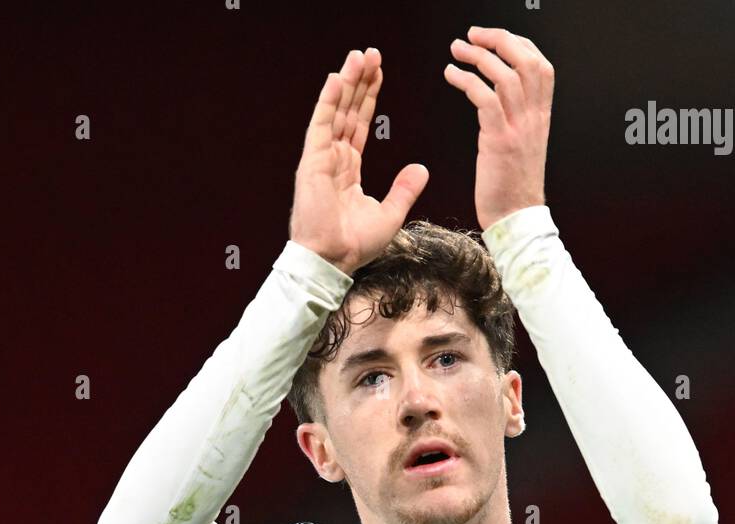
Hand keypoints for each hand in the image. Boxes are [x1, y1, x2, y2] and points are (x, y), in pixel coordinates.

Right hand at [289, 48, 429, 275]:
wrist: (334, 259)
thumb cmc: (355, 244)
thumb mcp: (390, 214)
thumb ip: (404, 189)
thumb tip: (422, 168)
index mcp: (348, 168)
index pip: (360, 124)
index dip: (369, 97)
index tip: (378, 72)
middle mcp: (334, 158)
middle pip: (348, 111)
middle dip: (360, 81)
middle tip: (370, 53)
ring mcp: (321, 158)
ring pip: (335, 111)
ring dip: (346, 82)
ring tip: (358, 55)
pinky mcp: (312, 162)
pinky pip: (321, 124)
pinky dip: (329, 101)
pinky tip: (338, 78)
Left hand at [444, 25, 553, 231]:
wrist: (517, 220)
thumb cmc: (514, 188)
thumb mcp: (524, 146)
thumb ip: (518, 119)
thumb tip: (501, 97)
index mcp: (541, 117)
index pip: (540, 65)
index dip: (519, 43)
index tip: (495, 38)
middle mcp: (533, 117)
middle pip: (525, 60)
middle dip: (498, 39)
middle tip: (473, 35)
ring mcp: (518, 128)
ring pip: (504, 74)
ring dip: (478, 56)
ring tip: (457, 49)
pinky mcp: (499, 141)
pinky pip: (484, 98)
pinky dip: (466, 80)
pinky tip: (451, 74)